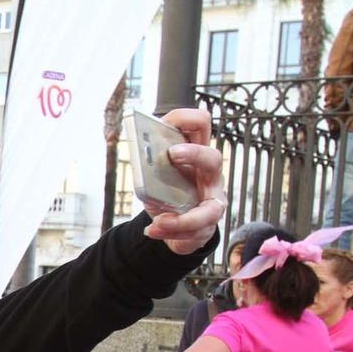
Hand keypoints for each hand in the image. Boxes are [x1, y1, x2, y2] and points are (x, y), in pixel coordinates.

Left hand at [142, 108, 226, 255]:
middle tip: (172, 154)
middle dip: (195, 154)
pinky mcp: (206, 225)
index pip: (200, 124)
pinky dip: (169, 232)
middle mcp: (209, 175)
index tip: (167, 123)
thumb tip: (140, 155)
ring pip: (209, 210)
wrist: (170, 223)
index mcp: (195, 153)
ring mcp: (211, 200)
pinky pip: (193, 232)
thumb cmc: (166, 191)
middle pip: (213, 158)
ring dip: (182, 218)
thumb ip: (149, 164)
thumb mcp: (154, 175)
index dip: (187, 119)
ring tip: (159, 221)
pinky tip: (153, 230)